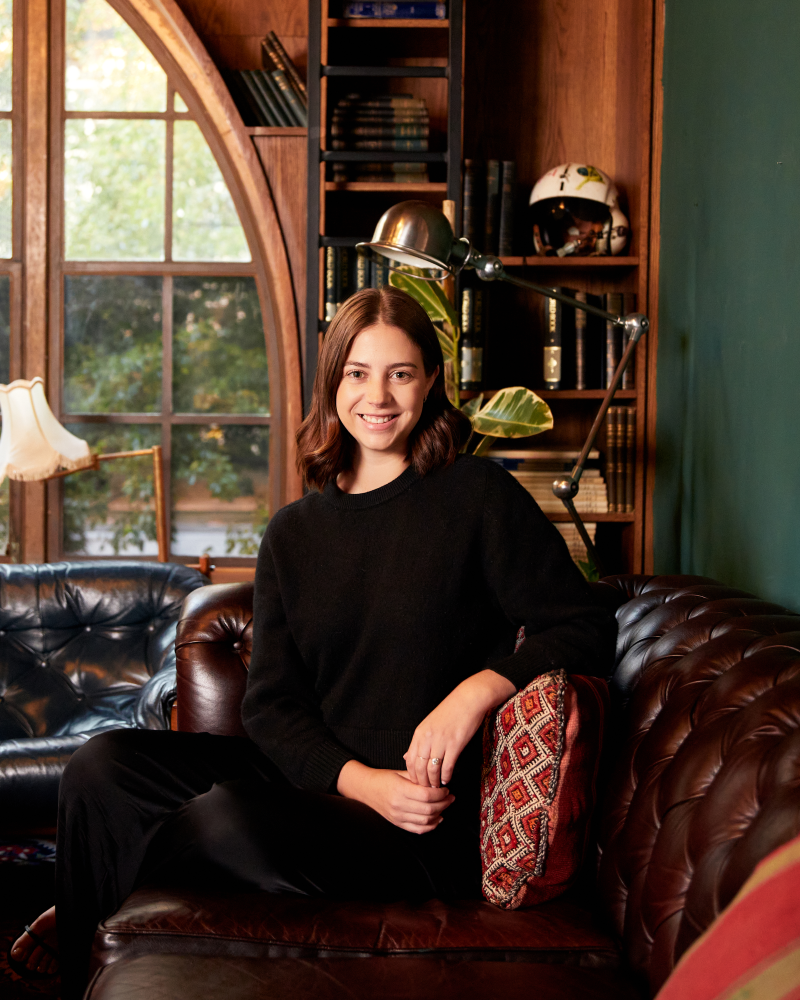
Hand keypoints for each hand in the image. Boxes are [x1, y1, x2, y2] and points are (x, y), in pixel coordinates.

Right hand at [337, 760, 454, 833]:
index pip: (427, 795)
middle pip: (429, 809)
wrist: (366, 789)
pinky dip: (431, 826)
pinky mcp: (398, 823)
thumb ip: (419, 778)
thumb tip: (437, 782)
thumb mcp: (401, 773)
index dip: (441, 794)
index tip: (446, 789)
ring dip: (440, 814)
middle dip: (444, 803)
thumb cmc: (384, 778)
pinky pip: (418, 829)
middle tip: (450, 797)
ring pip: (426, 821)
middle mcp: (399, 805)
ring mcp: (398, 816)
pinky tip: (437, 818)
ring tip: (445, 806)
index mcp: (400, 789)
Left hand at [403, 669, 514, 787]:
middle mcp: (427, 738)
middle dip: (422, 782)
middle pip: (419, 768)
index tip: (417, 783)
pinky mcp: (455, 744)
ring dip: (434, 782)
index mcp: (419, 733)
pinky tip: (447, 780)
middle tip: (426, 790)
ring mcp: (441, 741)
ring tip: (436, 788)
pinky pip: (447, 766)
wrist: (468, 699)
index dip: (412, 775)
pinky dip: (445, 776)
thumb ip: (418, 742)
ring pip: (432, 770)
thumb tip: (406, 757)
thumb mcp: (429, 724)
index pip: (410, 760)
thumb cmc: (450, 711)